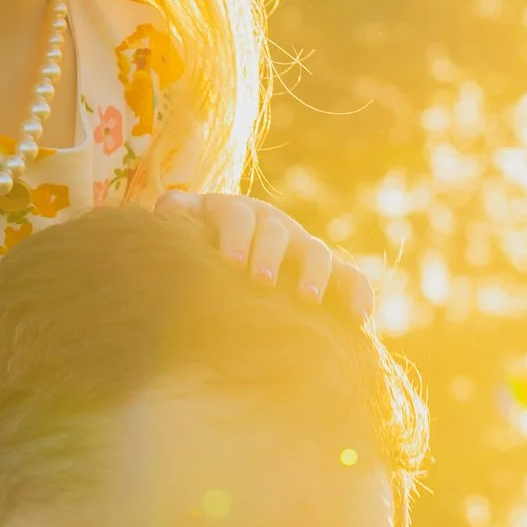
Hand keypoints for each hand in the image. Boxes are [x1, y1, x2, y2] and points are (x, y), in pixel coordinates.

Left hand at [161, 190, 373, 317]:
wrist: (232, 245)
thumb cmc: (201, 240)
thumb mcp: (187, 222)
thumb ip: (177, 212)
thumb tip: (167, 207)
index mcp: (236, 212)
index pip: (237, 217)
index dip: (235, 236)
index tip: (231, 262)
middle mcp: (273, 225)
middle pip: (276, 232)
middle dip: (269, 254)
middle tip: (261, 280)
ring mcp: (301, 246)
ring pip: (316, 252)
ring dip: (314, 274)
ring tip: (308, 300)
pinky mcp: (326, 270)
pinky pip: (349, 276)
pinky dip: (358, 293)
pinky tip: (360, 319)